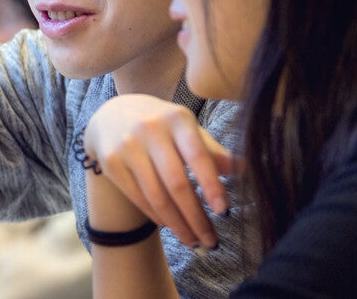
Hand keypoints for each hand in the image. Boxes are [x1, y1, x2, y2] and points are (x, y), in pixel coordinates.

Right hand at [82, 94, 232, 248]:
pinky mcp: (110, 161)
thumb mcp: (188, 130)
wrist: (112, 114)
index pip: (199, 157)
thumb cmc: (162, 125)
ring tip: (193, 240)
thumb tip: (246, 169)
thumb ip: (213, 151)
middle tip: (211, 241)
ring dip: (177, 224)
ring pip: (156, 195)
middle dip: (196, 217)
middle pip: (177, 183)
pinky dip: (156, 215)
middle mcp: (150, 129)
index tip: (224, 213)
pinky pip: (138, 197)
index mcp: (177, 118)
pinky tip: (170, 225)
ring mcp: (127, 145)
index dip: (212, 186)